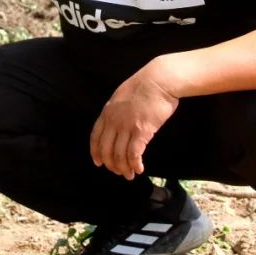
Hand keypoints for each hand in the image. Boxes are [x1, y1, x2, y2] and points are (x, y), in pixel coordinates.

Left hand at [90, 60, 180, 179]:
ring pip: (120, 155)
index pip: (95, 137)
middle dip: (111, 164)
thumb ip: (117, 110)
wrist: (160, 79)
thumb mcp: (122, 95)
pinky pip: (134, 154)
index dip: (96, 152)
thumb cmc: (146, 85)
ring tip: (130, 175)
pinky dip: (135, 164)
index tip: (98, 162)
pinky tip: (140, 169)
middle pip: (106, 150)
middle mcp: (114, 121)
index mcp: (107, 111)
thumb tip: (117, 122)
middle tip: (118, 172)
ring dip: (124, 168)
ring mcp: (127, 126)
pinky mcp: (142, 131)